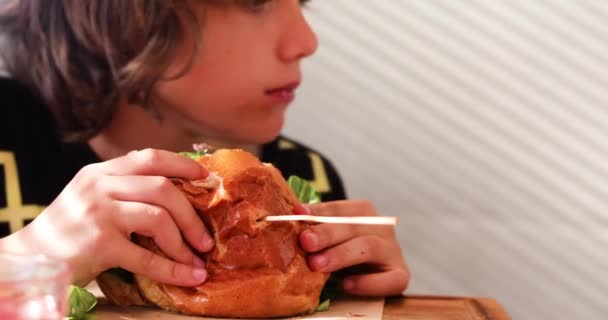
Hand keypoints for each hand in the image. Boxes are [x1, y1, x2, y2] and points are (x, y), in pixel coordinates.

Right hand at [2, 149, 213, 286]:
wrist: (29, 259)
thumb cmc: (68, 231)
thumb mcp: (91, 197)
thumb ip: (124, 189)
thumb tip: (176, 194)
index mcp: (100, 172)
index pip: (150, 158)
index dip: (182, 165)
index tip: (206, 178)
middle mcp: (99, 186)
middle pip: (162, 188)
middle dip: (191, 214)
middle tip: (206, 237)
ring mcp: (98, 213)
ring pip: (158, 217)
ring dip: (184, 242)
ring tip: (197, 258)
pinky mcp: (98, 244)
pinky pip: (146, 256)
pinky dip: (172, 269)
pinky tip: (187, 276)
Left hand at [297, 200, 408, 295]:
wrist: (372, 276)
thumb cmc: (344, 253)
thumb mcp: (330, 239)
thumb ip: (314, 229)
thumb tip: (288, 218)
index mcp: (364, 212)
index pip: (340, 208)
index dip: (319, 211)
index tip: (298, 214)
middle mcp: (381, 228)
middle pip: (354, 225)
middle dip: (327, 233)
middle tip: (305, 242)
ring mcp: (393, 251)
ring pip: (369, 247)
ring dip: (341, 255)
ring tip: (317, 264)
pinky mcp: (400, 276)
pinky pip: (389, 279)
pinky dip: (367, 282)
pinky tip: (347, 285)